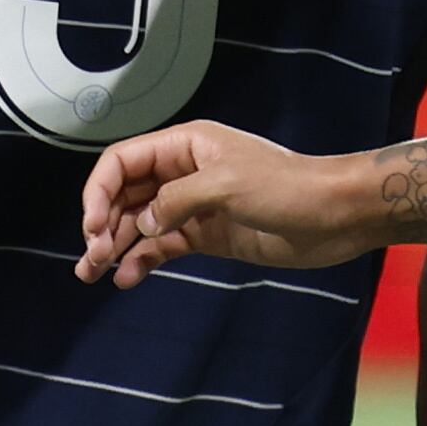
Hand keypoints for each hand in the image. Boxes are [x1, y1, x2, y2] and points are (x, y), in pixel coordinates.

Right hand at [77, 119, 385, 284]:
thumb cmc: (286, 187)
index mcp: (184, 146)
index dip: (99, 191)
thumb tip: (143, 225)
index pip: (123, 162)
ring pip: (140, 224)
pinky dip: (143, 261)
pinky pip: (164, 247)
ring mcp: (194, 206)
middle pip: (126, 195)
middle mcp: (183, 173)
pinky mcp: (208, 235)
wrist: (335, 215)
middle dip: (102, 223)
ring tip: (93, 274)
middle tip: (91, 257)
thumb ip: (176, 201)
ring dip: (115, 246)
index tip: (91, 226)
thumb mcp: (226, 184)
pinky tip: (127, 279)